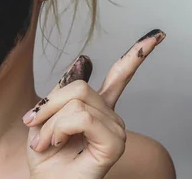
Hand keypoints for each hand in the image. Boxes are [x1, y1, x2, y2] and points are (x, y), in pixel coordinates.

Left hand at [24, 29, 165, 178]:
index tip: (158, 34)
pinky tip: (56, 142)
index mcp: (97, 108)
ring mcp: (115, 129)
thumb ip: (63, 90)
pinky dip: (59, 128)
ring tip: (45, 142)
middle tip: (32, 125)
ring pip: (77, 102)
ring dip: (50, 123)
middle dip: (48, 106)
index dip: (138, 53)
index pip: (121, 76)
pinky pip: (83, 117)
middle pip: (79, 87)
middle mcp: (111, 116)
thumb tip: (85, 59)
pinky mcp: (113, 143)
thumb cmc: (45, 157)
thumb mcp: (45, 116)